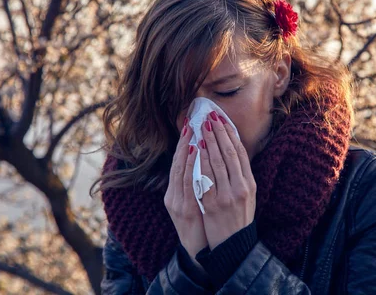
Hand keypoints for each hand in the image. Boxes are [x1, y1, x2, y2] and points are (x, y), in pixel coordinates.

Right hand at [164, 121, 207, 267]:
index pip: (178, 164)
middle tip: (191, 124)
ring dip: (186, 152)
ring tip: (193, 134)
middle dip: (184, 143)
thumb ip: (194, 185)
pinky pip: (189, 184)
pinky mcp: (185, 210)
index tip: (189, 127)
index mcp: (175, 193)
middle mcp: (173, 196)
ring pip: (181, 172)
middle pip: (177, 164)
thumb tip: (202, 165)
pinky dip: (191, 168)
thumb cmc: (199, 226)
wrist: (198, 253)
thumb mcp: (193, 203)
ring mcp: (178, 203)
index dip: (183, 144)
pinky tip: (196, 155)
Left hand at [198, 111, 256, 248]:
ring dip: (209, 141)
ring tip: (202, 126)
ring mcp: (227, 195)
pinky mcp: (213, 203)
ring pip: (217, 162)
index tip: (222, 120)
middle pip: (229, 153)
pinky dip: (201, 160)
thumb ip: (241, 175)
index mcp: (250, 184)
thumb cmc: (238, 218)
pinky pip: (206, 177)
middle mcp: (240, 187)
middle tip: (210, 116)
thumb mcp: (247, 196)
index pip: (240, 153)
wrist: (233, 246)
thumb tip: (231, 151)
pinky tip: (197, 148)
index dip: (230, 134)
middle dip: (219, 132)